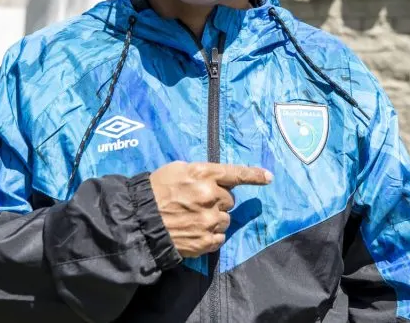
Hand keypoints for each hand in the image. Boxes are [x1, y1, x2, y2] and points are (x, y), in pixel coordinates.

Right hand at [149, 161, 272, 257]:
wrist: (140, 221)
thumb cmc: (156, 190)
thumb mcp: (178, 169)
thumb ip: (202, 172)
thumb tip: (219, 178)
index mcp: (204, 174)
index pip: (235, 173)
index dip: (254, 175)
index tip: (269, 178)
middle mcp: (211, 196)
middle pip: (230, 199)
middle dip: (217, 201)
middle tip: (197, 203)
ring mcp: (209, 220)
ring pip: (226, 219)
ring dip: (214, 219)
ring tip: (193, 218)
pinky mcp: (206, 241)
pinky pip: (220, 237)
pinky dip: (211, 235)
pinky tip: (195, 231)